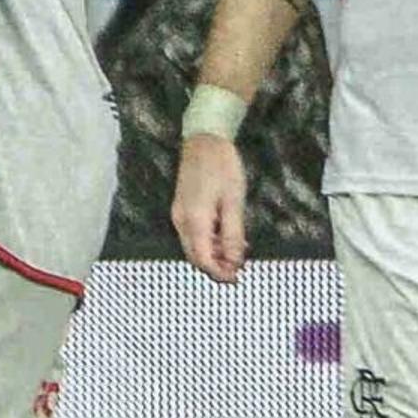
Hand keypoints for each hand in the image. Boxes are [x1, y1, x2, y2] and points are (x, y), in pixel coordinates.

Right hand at [170, 132, 248, 283]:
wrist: (204, 140)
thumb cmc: (222, 168)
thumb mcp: (234, 202)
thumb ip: (232, 234)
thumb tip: (234, 260)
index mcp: (195, 220)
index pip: (203, 259)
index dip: (219, 272)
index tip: (236, 277)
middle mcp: (181, 221)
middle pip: (195, 256)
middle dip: (215, 266)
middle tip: (239, 266)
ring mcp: (178, 215)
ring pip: (193, 246)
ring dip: (213, 253)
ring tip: (236, 249)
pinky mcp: (181, 208)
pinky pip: (192, 234)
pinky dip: (208, 241)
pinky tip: (224, 235)